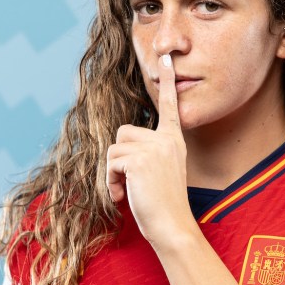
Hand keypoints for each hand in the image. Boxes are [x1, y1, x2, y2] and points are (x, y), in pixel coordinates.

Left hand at [106, 54, 193, 245]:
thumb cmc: (164, 206)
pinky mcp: (139, 160)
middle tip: (129, 182)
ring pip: (114, 148)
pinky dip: (110, 182)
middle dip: (118, 158)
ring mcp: (154, 148)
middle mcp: (166, 139)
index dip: (167, 81)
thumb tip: (121, 150)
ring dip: (113, 173)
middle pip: (123, 132)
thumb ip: (148, 154)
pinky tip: (124, 196)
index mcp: (173, 140)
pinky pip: (111, 163)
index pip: (169, 106)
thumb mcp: (159, 172)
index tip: (167, 57)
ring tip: (127, 191)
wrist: (173, 227)